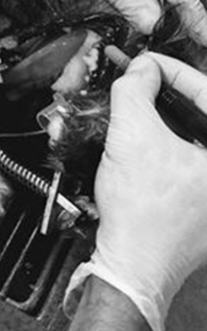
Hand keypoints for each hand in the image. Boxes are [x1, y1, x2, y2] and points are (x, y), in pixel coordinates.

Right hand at [87, 53, 206, 330]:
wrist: (134, 264)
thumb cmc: (143, 214)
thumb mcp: (132, 136)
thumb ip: (135, 91)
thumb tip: (140, 70)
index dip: (176, 73)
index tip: (149, 66)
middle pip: (204, 118)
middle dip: (173, 95)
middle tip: (146, 82)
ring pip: (198, 139)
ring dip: (169, 119)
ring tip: (141, 109)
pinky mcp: (206, 205)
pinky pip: (192, 162)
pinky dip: (169, 144)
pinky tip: (144, 141)